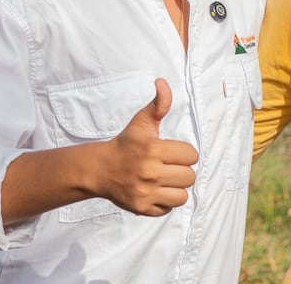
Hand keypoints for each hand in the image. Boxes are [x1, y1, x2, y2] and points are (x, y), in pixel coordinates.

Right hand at [100, 78, 198, 215]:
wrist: (100, 169)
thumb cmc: (126, 144)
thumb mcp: (141, 121)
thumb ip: (158, 103)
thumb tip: (162, 82)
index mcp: (153, 149)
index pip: (191, 155)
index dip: (184, 153)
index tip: (172, 152)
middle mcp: (150, 172)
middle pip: (189, 177)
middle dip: (181, 171)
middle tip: (168, 167)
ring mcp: (145, 192)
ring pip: (182, 196)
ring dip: (176, 188)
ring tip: (165, 180)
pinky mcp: (141, 207)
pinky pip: (168, 208)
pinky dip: (164, 202)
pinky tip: (155, 191)